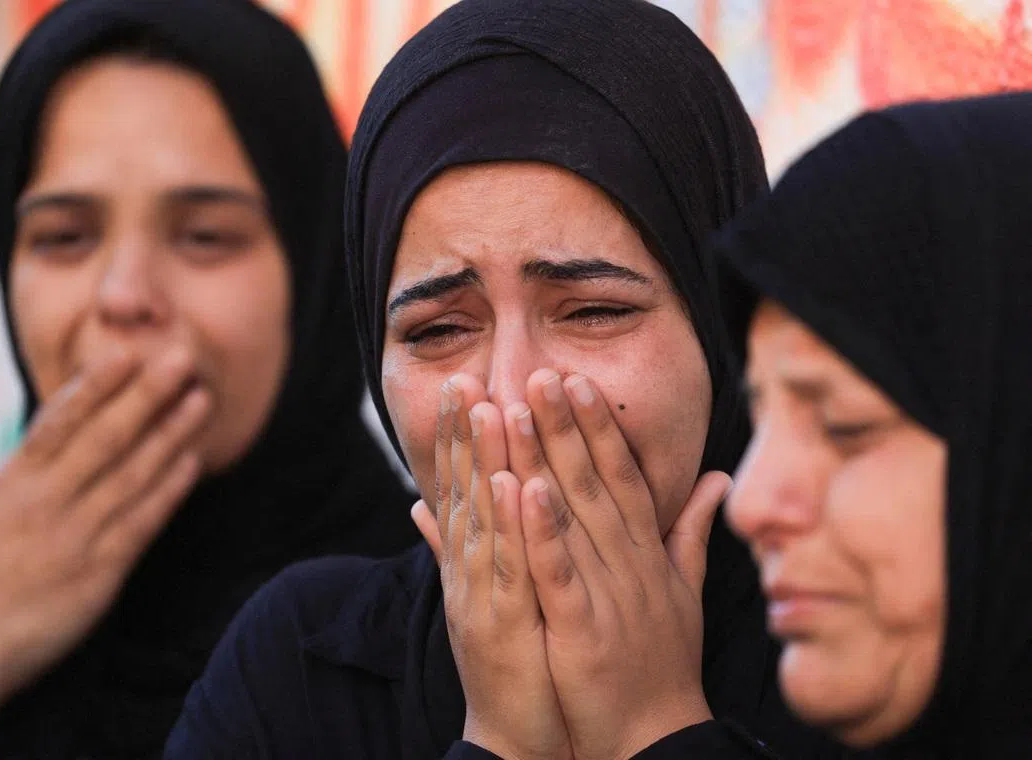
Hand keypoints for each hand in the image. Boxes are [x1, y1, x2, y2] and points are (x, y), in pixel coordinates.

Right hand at [0, 347, 208, 759]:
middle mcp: (44, 503)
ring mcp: (73, 537)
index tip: (127, 352)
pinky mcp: (99, 573)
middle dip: (146, 394)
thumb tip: (64, 423)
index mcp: (12, 482)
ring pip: (131, 473)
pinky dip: (169, 490)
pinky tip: (192, 462)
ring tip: (201, 400)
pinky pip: (141, 522)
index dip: (95, 385)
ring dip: (170, 434)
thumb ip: (29, 467)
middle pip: (104, 437)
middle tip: (182, 357)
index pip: (58, 421)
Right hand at [410, 373, 571, 759]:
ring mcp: (482, 593)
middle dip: (464, 432)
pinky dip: (507, 523)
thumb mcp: (483, 593)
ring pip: (481, 516)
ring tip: (484, 407)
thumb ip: (455, 544)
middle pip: (465, 490)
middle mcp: (471, 569)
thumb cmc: (510, 661)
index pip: (464, 485)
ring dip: (479, 459)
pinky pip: (507, 565)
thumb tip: (421, 502)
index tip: (466, 383)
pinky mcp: (502, 622)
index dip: (462, 435)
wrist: (515, 733)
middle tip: (465, 376)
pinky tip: (507, 482)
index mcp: (473, 559)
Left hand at [511, 369, 728, 759]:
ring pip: (573, 514)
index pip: (622, 476)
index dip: (599, 428)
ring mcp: (607, 593)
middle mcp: (629, 563)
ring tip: (523, 409)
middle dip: (568, 425)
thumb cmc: (664, 663)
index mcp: (645, 552)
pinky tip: (525, 490)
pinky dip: (544, 530)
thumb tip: (715, 477)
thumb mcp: (684, 590)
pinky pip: (560, 572)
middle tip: (542, 373)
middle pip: (594, 481)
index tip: (577, 382)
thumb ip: (692, 530)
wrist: (656, 736)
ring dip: (548, 459)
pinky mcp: (582, 628)